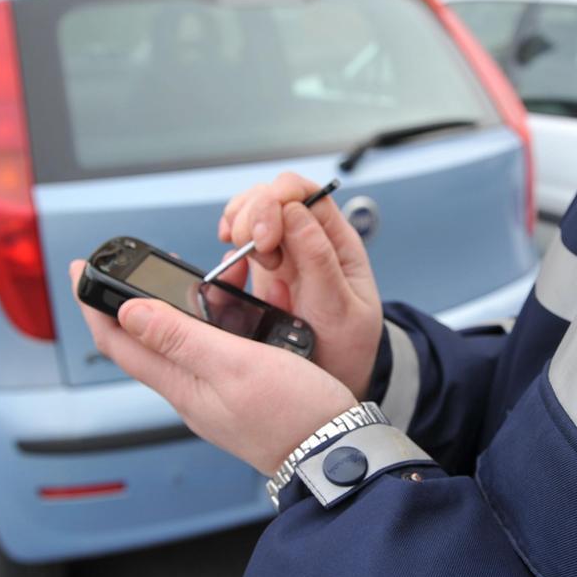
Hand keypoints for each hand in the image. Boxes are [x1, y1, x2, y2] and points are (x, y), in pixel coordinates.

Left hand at [69, 261, 356, 474]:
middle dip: (127, 302)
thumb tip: (128, 312)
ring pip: (176, 346)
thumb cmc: (293, 415)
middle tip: (125, 269)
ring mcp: (213, 396)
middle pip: (142, 342)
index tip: (80, 267)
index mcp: (181, 384)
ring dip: (168, 311)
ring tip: (176, 282)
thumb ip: (179, 336)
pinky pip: (208, 354)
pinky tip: (223, 314)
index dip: (94, 304)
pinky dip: (205, 325)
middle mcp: (190, 392)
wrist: (336, 453)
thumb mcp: (234, 364)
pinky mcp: (237, 395)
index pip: (118, 341)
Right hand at [219, 172, 382, 398]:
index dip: (279, 199)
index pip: (306, 193)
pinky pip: (239, 246)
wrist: (332, 383)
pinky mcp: (262, 275)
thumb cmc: (347, 348)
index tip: (265, 235)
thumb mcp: (342, 309)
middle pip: (272, 197)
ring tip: (238, 252)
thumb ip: (320, 260)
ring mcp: (284, 256)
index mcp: (336, 242)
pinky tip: (231, 266)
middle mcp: (309, 241)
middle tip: (248, 246)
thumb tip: (294, 212)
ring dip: (238, 225)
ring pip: (253, 215)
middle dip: (253, 213)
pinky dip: (228, 249)